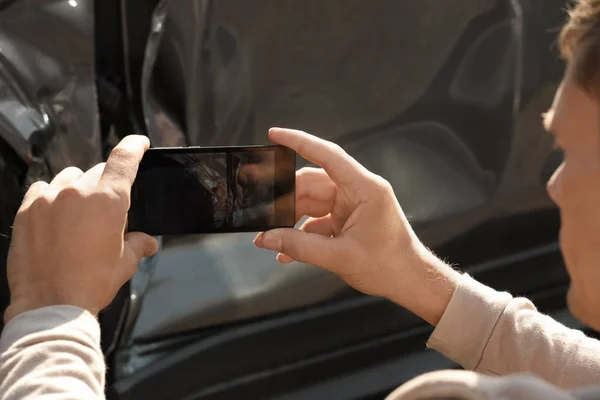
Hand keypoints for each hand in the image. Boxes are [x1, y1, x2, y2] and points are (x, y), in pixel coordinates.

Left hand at [4, 135, 157, 322]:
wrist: (51, 304)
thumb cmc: (90, 283)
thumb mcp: (124, 263)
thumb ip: (138, 244)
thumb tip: (147, 242)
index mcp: (109, 200)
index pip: (125, 159)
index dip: (134, 146)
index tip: (138, 144)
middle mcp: (78, 192)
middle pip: (98, 172)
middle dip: (106, 186)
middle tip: (106, 212)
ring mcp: (49, 198)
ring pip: (70, 179)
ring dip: (78, 190)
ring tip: (78, 217)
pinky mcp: (27, 209)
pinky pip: (43, 189)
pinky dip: (52, 197)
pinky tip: (56, 217)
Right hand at [254, 128, 460, 324]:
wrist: (410, 282)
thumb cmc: (389, 266)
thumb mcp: (340, 257)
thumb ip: (300, 247)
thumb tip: (267, 238)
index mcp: (365, 189)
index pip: (328, 155)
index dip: (299, 142)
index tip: (275, 134)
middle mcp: (358, 191)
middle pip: (313, 183)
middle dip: (285, 198)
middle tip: (260, 209)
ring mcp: (353, 205)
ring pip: (312, 202)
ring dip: (291, 219)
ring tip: (269, 236)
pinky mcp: (348, 220)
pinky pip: (318, 220)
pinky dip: (302, 233)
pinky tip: (285, 250)